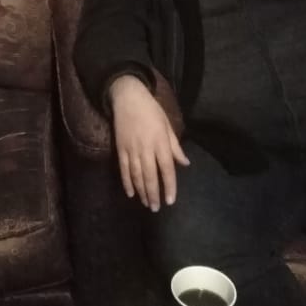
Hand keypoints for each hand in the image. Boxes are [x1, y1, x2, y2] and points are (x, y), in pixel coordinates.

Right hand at [108, 75, 189, 211]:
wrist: (128, 98)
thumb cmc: (151, 110)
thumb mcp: (167, 125)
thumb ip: (175, 146)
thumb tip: (185, 163)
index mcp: (160, 142)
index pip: (166, 169)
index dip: (169, 186)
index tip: (170, 200)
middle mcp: (146, 148)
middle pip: (150, 176)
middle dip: (154, 194)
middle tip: (156, 208)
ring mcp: (131, 149)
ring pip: (136, 175)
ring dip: (142, 191)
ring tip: (147, 203)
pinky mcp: (120, 149)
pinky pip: (124, 169)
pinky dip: (127, 182)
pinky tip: (131, 193)